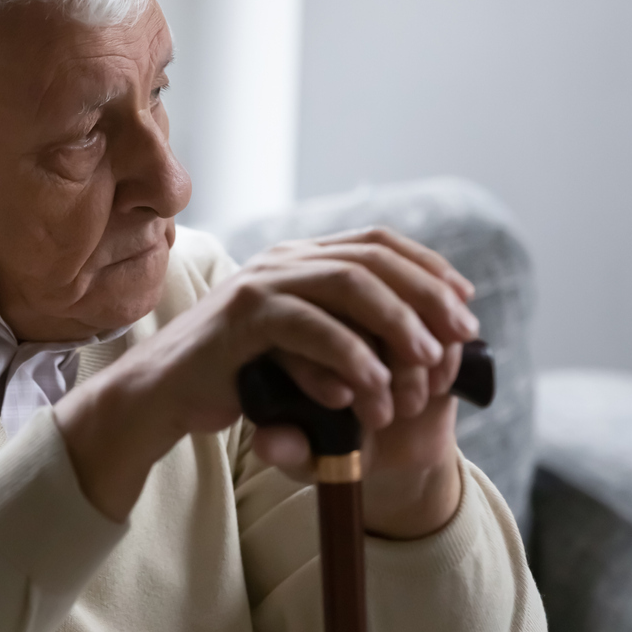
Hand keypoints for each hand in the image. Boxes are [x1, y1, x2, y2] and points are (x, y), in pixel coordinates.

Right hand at [54, 227, 477, 531]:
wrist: (167, 390)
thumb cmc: (237, 373)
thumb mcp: (299, 345)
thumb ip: (341, 329)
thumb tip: (416, 335)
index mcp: (300, 258)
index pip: (377, 241)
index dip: (427, 266)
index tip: (464, 301)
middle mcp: (283, 260)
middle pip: (372, 257)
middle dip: (426, 294)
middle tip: (461, 334)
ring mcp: (262, 283)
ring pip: (347, 283)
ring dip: (396, 322)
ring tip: (424, 362)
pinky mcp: (243, 317)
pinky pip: (309, 327)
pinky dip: (348, 356)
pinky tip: (370, 387)